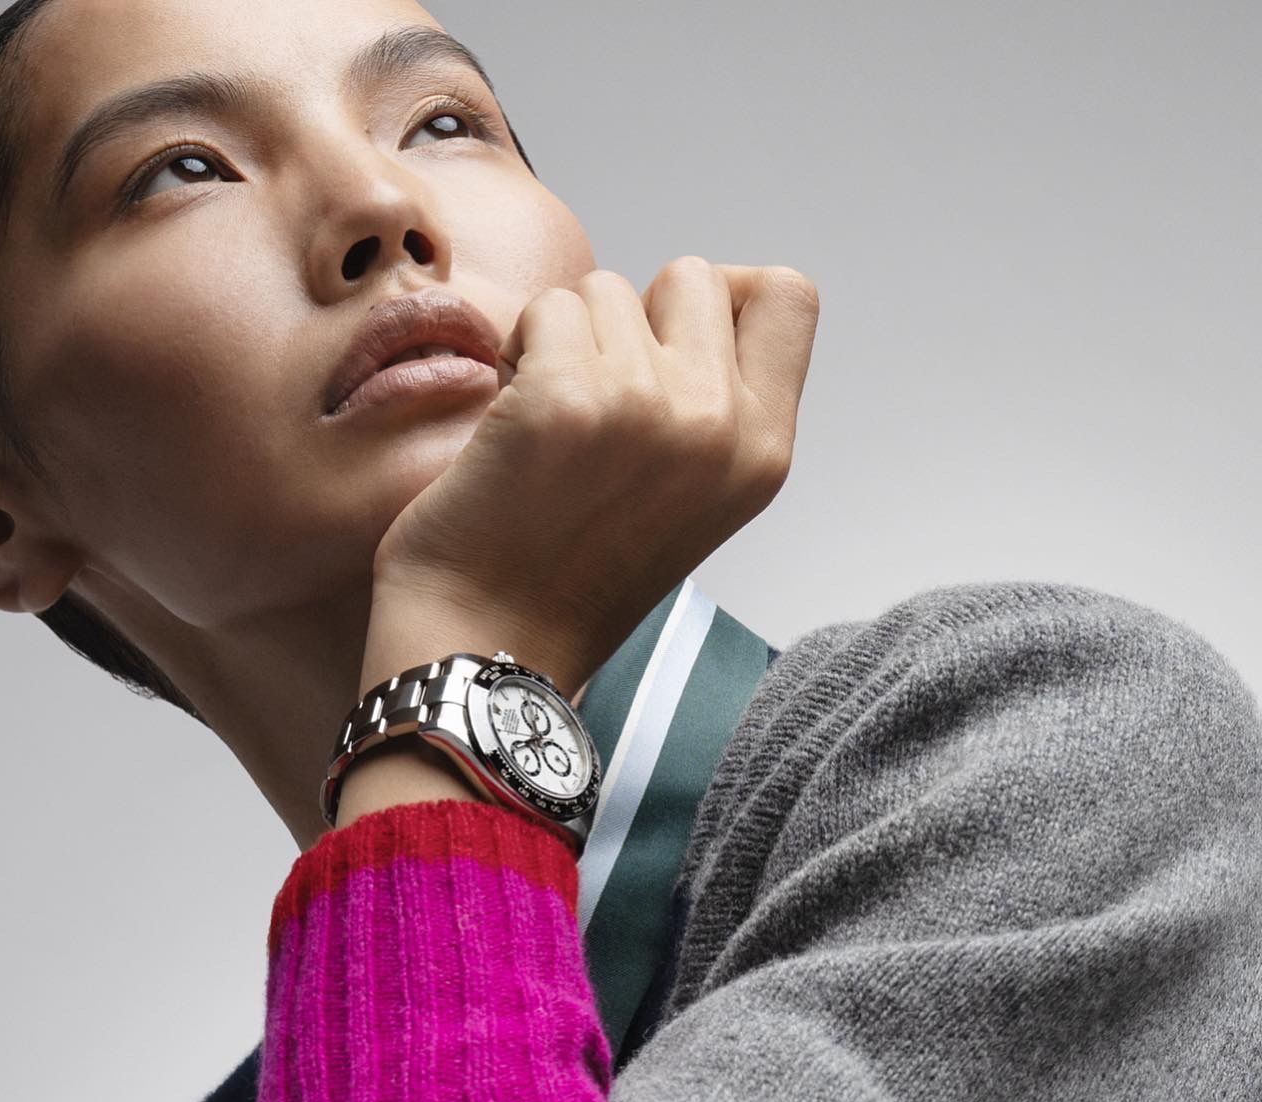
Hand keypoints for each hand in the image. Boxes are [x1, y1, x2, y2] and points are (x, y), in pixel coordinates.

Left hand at [365, 257, 819, 698]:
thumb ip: (715, 405)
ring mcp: (647, 407)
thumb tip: (691, 304)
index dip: (724, 297)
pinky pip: (545, 309)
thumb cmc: (571, 573)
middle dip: (633, 319)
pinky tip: (509, 425)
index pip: (789, 296)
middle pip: (692, 277)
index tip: (669, 343)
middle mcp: (720, 426)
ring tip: (548, 427)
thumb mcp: (693, 496)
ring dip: (564, 341)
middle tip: (597, 397)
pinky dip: (515, 353)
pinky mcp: (565, 398)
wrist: (490, 645)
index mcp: (763, 454)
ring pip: (606, 288)